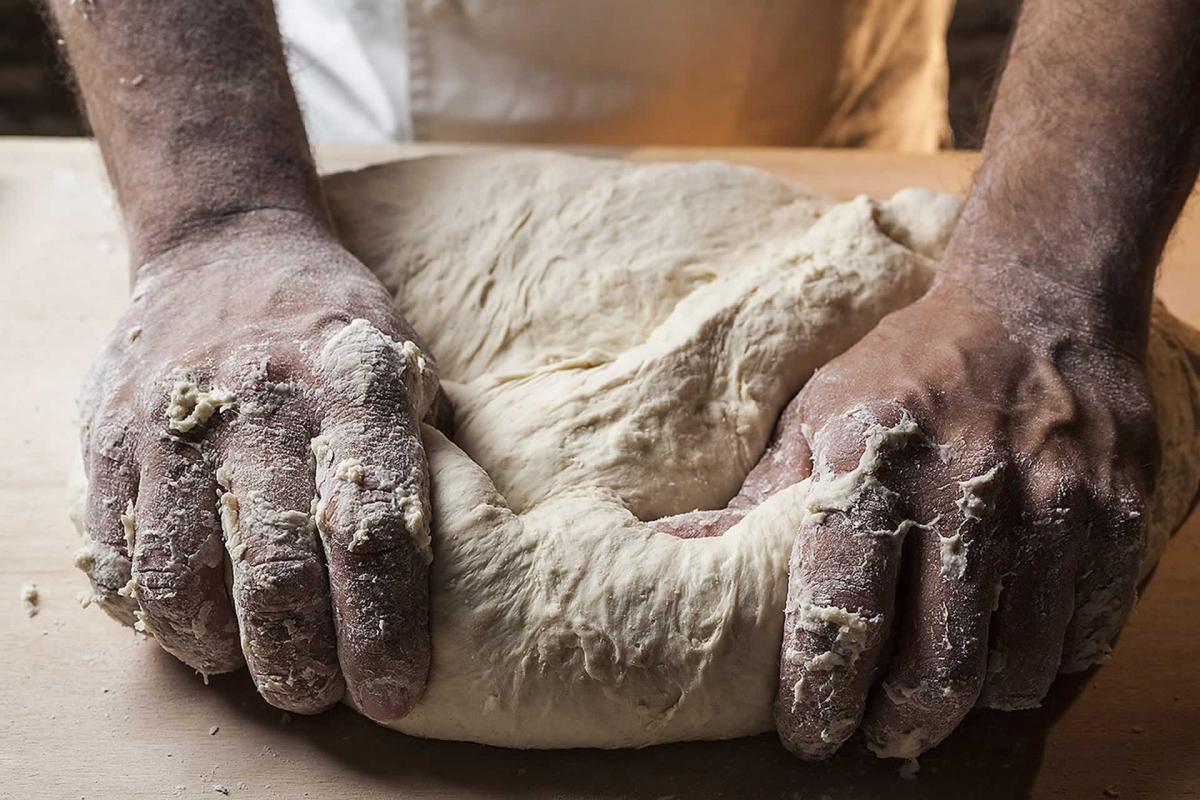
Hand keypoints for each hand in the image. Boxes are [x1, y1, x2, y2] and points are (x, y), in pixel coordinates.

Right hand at [74, 211, 439, 719]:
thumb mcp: (409, 369)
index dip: (383, 627)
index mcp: (356, 393)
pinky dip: (152, 607)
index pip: (373, 532)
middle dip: (300, 658)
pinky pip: (119, 546)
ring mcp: (178, 419)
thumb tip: (463, 567)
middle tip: (316, 691)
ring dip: (220, 645)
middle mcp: (266, 407)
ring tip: (250, 663)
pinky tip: (188, 620)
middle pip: (279, 569)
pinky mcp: (114, 431)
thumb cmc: (337, 327)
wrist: (231, 245)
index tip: (393, 690)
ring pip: (185, 573)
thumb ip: (429, 458)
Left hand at [757, 269, 1159, 758]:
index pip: (843, 613)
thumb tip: (680, 550)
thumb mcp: (818, 415)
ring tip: (942, 679)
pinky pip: (1080, 642)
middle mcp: (970, 494)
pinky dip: (1038, 661)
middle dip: (898, 721)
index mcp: (876, 466)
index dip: (821, 691)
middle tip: (878, 732)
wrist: (1036, 309)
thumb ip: (761, 497)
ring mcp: (1056, 513)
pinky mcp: (1117, 525)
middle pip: (935, 668)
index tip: (810, 732)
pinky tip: (1006, 637)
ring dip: (970, 697)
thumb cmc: (906, 371)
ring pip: (1012, 671)